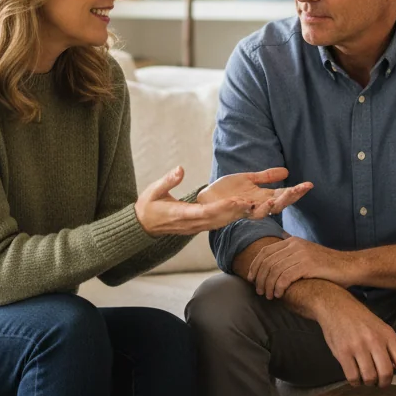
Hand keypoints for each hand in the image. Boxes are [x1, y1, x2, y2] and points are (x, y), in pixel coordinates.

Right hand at [135, 166, 275, 237]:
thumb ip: (168, 180)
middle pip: (218, 219)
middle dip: (236, 211)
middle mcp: (191, 224)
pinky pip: (216, 223)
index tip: (237, 200)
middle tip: (253, 202)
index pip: (205, 212)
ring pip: (220, 222)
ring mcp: (195, 227)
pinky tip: (242, 211)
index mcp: (181, 214)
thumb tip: (180, 169)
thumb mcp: (154, 190)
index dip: (223, 207)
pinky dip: (230, 217)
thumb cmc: (148, 206)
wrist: (142, 226)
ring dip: (236, 215)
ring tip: (253, 206)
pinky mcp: (197, 226)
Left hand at [198, 168, 311, 217]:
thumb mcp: (249, 179)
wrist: (207, 197)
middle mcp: (257, 205)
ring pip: (262, 212)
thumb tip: (286, 171)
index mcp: (262, 197)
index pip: (283, 195)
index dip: (296, 191)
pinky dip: (245, 207)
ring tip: (275, 200)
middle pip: (278, 205)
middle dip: (289, 198)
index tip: (308, 185)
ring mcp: (245, 210)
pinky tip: (249, 202)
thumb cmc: (227, 190)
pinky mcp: (232, 211)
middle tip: (298, 190)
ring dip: (270, 207)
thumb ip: (266, 177)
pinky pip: (240, 211)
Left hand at [248, 237, 354, 298]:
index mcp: (292, 242)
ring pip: (274, 270)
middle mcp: (295, 245)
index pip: (265, 251)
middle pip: (267, 261)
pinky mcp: (308, 264)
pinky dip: (279, 286)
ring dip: (268, 285)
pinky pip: (285, 276)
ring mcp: (301, 254)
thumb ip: (290, 258)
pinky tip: (279, 294)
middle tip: (259, 291)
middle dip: (259, 278)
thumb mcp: (306, 257)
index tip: (251, 278)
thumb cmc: (327, 267)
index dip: (255, 266)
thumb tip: (272, 268)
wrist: (350, 267)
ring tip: (269, 296)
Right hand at [315, 290, 395, 393]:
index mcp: (387, 334)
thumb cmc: (359, 319)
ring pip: (369, 378)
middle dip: (383, 383)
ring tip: (364, 375)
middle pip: (385, 374)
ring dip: (368, 382)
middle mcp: (374, 340)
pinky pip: (353, 377)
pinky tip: (354, 375)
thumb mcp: (380, 328)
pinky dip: (355, 381)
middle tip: (379, 382)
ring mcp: (358, 346)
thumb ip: (389, 347)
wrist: (336, 306)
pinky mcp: (343, 352)